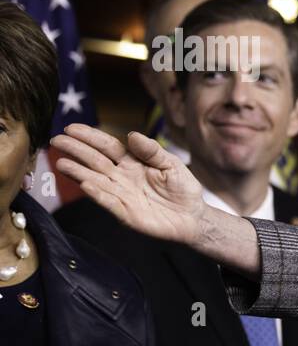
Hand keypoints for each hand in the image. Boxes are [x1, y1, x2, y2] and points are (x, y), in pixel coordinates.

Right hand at [52, 124, 206, 246]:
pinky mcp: (126, 213)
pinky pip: (109, 202)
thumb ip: (152, 151)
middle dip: (76, 150)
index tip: (72, 128)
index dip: (90, 137)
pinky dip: (98, 194)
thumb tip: (132, 135)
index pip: (107, 146)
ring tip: (61, 163)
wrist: (193, 217)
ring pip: (96, 181)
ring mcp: (122, 195)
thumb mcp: (171, 164)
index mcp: (132, 162)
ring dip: (79, 172)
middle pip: (95, 161)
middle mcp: (122, 177)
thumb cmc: (182, 188)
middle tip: (56, 140)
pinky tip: (85, 184)